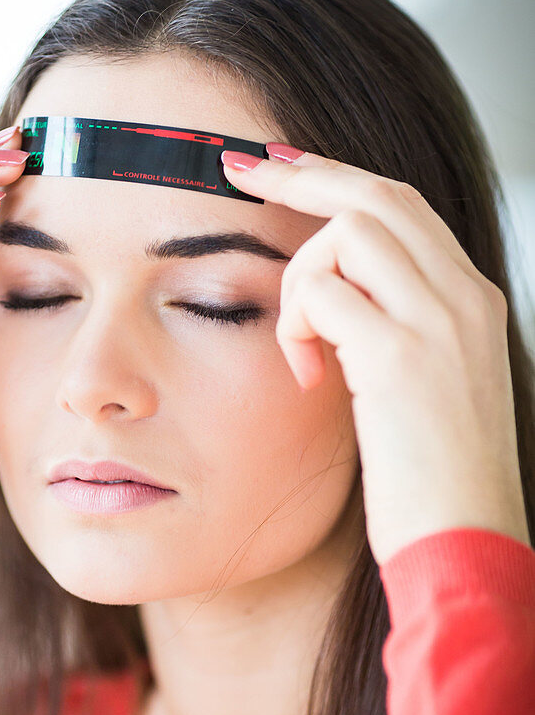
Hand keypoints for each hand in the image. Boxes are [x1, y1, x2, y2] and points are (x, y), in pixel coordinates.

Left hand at [220, 146, 530, 566]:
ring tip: (302, 351)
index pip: (405, 209)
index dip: (339, 179)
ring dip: (300, 281)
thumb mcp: (429, 394)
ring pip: (348, 234)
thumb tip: (337, 308)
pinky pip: (324, 295)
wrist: (468, 548)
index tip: (285, 166)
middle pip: (378, 196)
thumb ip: (395, 338)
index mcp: (473, 304)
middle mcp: (465, 300)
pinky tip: (307, 376)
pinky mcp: (401, 360)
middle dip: (302, 175)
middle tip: (241, 169)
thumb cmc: (436, 485)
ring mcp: (439, 324)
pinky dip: (296, 325)